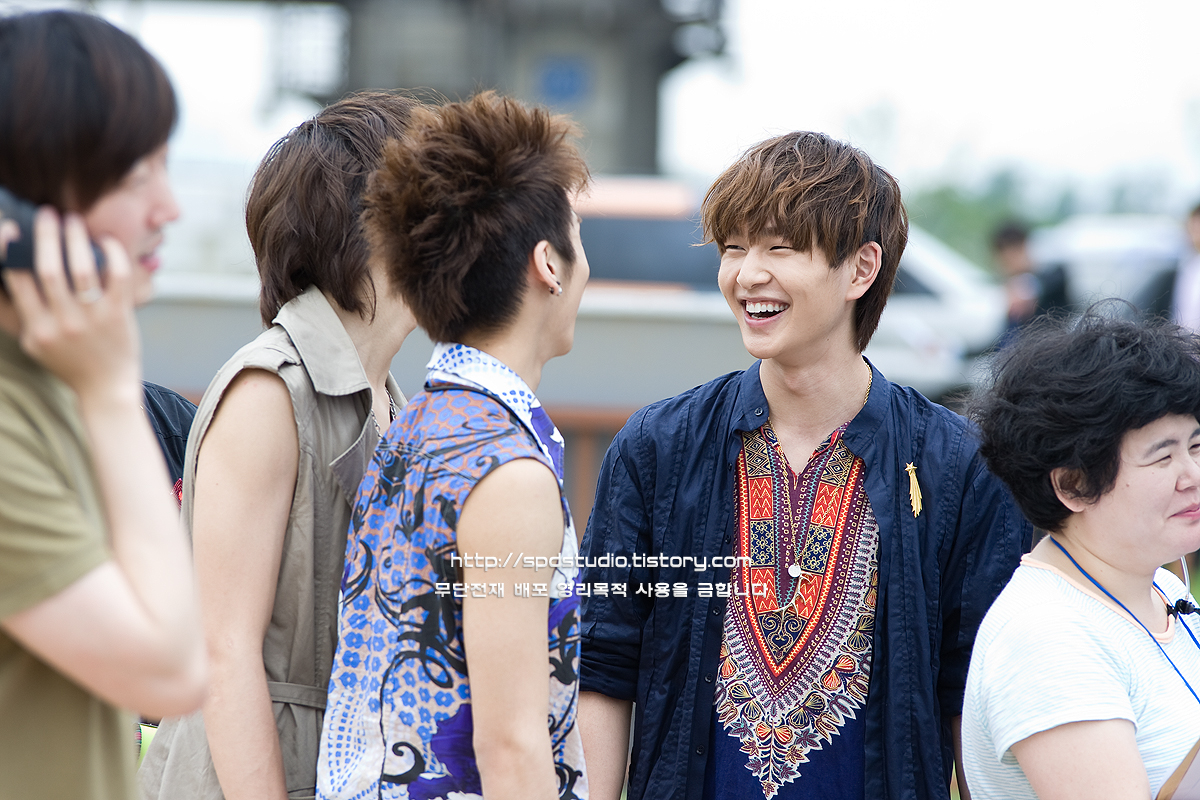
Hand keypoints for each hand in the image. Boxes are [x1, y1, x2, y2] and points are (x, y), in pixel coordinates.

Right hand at [1, 208, 140, 400]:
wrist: (106, 388)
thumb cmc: (68, 362)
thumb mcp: (33, 342)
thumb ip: (18, 313)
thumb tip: (8, 273)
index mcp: (37, 328)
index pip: (17, 281)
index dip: (11, 250)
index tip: (11, 228)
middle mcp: (63, 323)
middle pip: (49, 269)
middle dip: (46, 235)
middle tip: (47, 213)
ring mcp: (93, 319)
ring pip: (83, 268)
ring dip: (77, 238)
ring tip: (73, 220)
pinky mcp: (120, 315)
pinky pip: (118, 276)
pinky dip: (114, 254)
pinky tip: (106, 241)